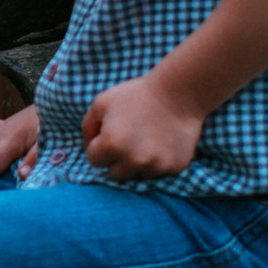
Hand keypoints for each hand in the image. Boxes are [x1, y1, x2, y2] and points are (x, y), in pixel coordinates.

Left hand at [81, 73, 202, 179]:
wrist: (179, 93)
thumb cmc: (136, 95)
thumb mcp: (101, 103)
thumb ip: (88, 128)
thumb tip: (88, 148)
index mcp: (111, 145)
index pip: (94, 160)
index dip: (99, 145)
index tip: (110, 133)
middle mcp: (133, 161)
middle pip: (114, 173)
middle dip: (116, 160)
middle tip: (127, 139)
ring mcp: (156, 166)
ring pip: (137, 175)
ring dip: (136, 163)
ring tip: (145, 140)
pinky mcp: (175, 168)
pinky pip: (158, 172)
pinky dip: (156, 162)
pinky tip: (161, 143)